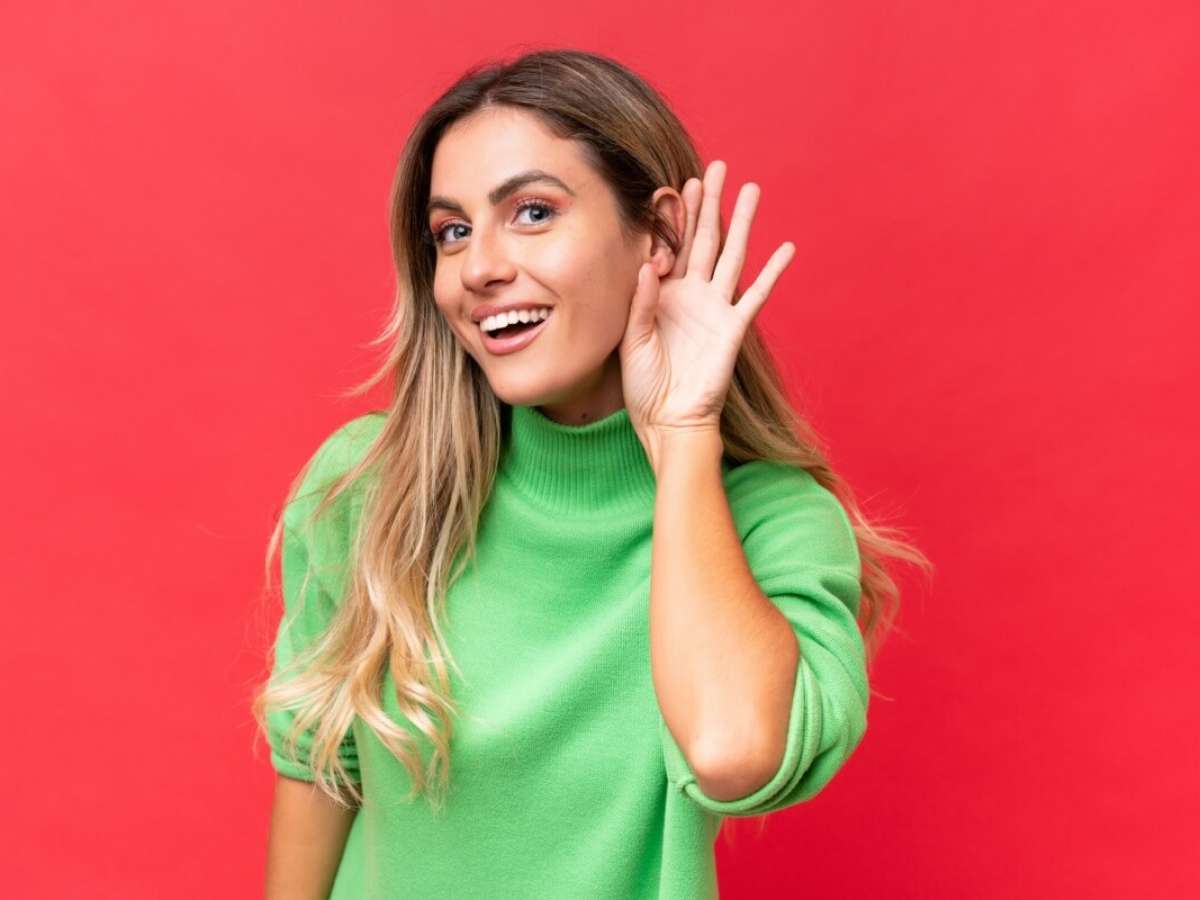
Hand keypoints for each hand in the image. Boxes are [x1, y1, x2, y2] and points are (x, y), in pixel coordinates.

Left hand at [619, 160, 795, 452]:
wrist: (668, 420)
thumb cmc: (643, 385)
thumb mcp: (631, 340)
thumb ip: (641, 302)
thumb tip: (647, 263)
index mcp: (662, 294)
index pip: (670, 245)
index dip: (673, 216)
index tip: (674, 183)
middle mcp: (691, 294)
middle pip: (703, 238)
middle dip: (708, 203)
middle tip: (715, 167)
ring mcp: (715, 308)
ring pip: (731, 254)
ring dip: (742, 222)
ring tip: (752, 189)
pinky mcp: (733, 327)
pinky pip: (756, 294)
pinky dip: (772, 271)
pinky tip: (786, 247)